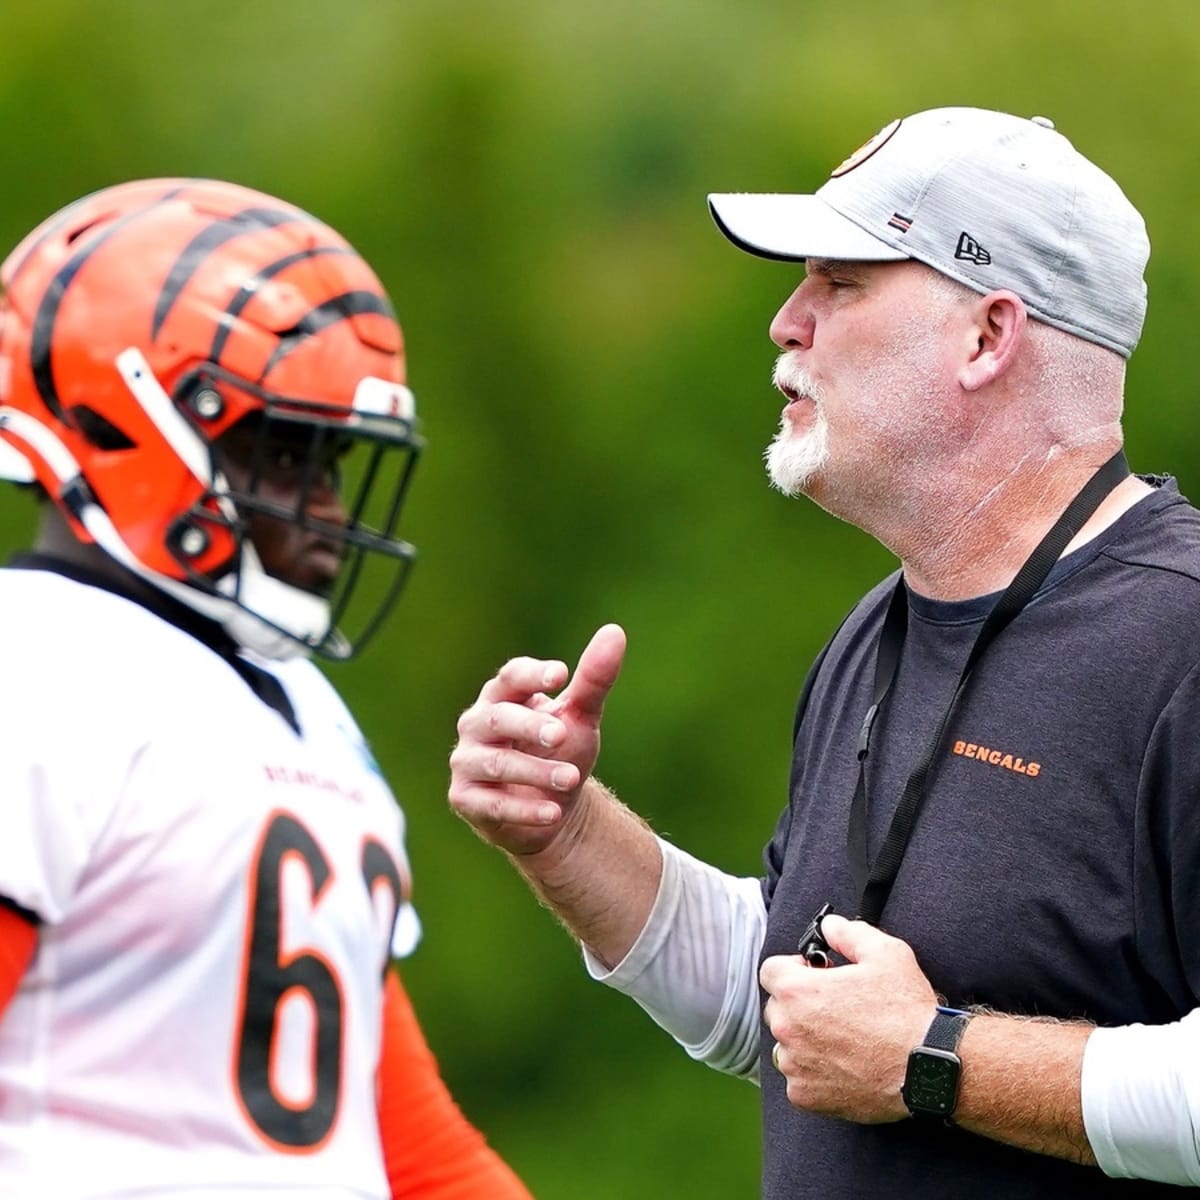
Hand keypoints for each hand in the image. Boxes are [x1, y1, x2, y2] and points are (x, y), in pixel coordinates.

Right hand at [448, 624, 626, 855]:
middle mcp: (477, 724)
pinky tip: (553, 812)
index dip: (532, 675)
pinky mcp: (466, 800)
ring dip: (535, 771)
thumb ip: (594, 679)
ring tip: (571, 778)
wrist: (553, 809)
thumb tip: (615, 632)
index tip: (561, 675)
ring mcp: (467, 762)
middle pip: (498, 718)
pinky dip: (524, 810)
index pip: (510, 677)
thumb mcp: (581, 716)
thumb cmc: (561, 750)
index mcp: (502, 695)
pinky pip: (492, 805)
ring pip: (496, 763)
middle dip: (530, 725)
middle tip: (562, 734)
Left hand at [760, 916, 937, 1122]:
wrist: (927, 1067)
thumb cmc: (906, 1011)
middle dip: (799, 1003)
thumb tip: (829, 926)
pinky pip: (798, 1078)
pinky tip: (843, 1064)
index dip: (794, 968)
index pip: (771, 970)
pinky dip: (814, 1072)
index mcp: (797, 991)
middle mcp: (788, 1028)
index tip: (816, 976)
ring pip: (786, 1044)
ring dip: (804, 1039)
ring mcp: (795, 1065)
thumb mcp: (884, 952)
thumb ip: (848, 932)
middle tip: (834, 1006)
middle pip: (777, 1007)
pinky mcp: (807, 1096)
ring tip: (841, 1038)